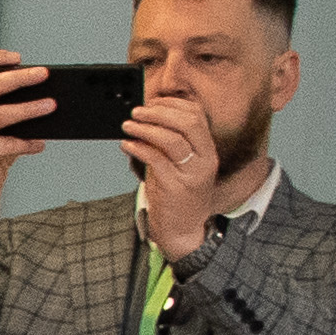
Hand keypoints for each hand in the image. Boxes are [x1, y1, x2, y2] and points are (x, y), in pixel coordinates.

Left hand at [119, 92, 218, 258]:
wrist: (182, 231)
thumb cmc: (179, 197)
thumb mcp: (181, 166)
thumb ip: (171, 144)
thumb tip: (149, 119)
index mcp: (208, 151)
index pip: (196, 116)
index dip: (172, 104)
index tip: (152, 103)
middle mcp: (204, 160)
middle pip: (187, 122)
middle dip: (159, 112)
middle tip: (137, 112)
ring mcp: (190, 174)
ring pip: (171, 139)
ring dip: (145, 128)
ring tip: (128, 125)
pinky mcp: (174, 187)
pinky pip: (155, 160)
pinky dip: (138, 148)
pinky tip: (127, 144)